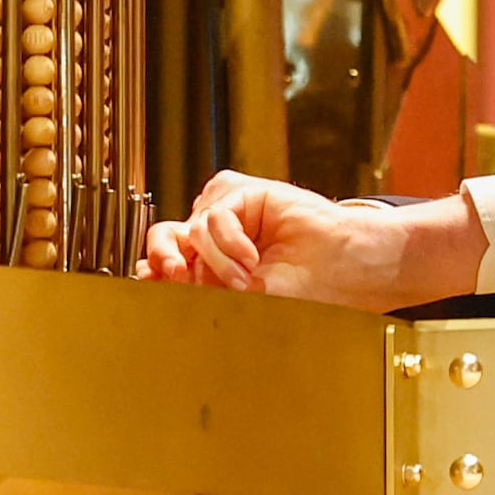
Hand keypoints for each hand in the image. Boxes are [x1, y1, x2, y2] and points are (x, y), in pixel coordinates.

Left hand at [138, 171, 481, 311]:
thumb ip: (198, 287)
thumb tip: (146, 274)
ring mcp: (227, 214)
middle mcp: (212, 239)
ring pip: (190, 229)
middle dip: (168, 262)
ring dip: (216, 261)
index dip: (154, 274)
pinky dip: (229, 239)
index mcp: (207, 268)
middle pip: (163, 239)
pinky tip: (253, 258)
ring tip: (247, 279)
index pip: (161, 264)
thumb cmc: (307, 293)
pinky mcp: (245, 193)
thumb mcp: (244, 301)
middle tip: (180, 276)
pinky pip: (215, 213)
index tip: (156, 287)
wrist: (348, 270)